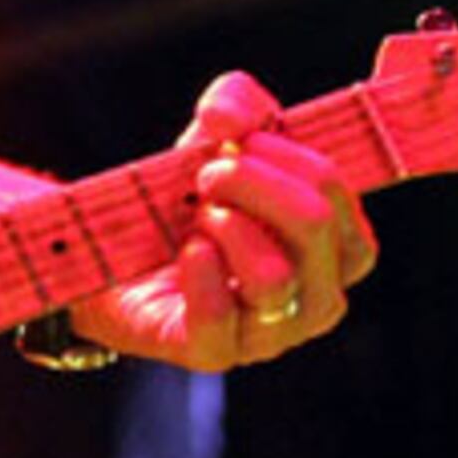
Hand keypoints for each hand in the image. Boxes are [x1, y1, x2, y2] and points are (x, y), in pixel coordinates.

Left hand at [71, 71, 377, 371]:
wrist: (112, 251)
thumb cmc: (187, 197)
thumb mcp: (217, 137)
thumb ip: (239, 105)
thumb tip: (229, 117)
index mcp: (332, 251)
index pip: (344, 209)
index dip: (298, 161)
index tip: (245, 140)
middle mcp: (313, 299)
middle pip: (316, 228)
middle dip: (256, 182)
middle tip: (210, 171)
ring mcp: (268, 334)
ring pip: (274, 277)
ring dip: (227, 225)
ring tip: (197, 214)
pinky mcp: (211, 352)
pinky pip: (222, 323)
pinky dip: (202, 276)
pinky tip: (188, 249)